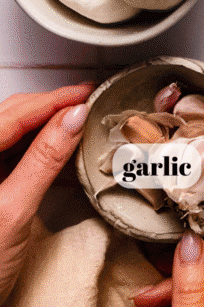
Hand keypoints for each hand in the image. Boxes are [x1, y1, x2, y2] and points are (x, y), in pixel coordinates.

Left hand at [0, 83, 93, 306]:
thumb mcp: (14, 212)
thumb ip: (44, 160)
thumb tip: (73, 118)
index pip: (16, 113)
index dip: (55, 99)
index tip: (87, 94)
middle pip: (12, 117)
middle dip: (51, 107)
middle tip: (88, 105)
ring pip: (11, 134)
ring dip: (46, 127)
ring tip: (78, 125)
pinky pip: (11, 156)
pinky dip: (37, 150)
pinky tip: (59, 153)